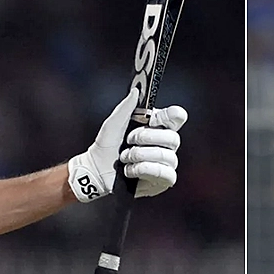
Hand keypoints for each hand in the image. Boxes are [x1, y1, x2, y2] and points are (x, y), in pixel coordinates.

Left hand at [68, 89, 186, 200]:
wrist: (96, 170)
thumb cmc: (106, 147)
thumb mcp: (112, 124)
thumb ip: (125, 107)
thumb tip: (136, 92)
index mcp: (157, 128)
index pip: (177, 117)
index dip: (170, 116)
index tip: (151, 119)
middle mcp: (165, 145)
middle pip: (173, 137)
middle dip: (146, 139)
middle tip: (128, 141)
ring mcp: (165, 163)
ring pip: (167, 156)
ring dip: (140, 156)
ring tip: (125, 158)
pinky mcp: (162, 181)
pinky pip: (166, 173)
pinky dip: (145, 170)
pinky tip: (131, 171)